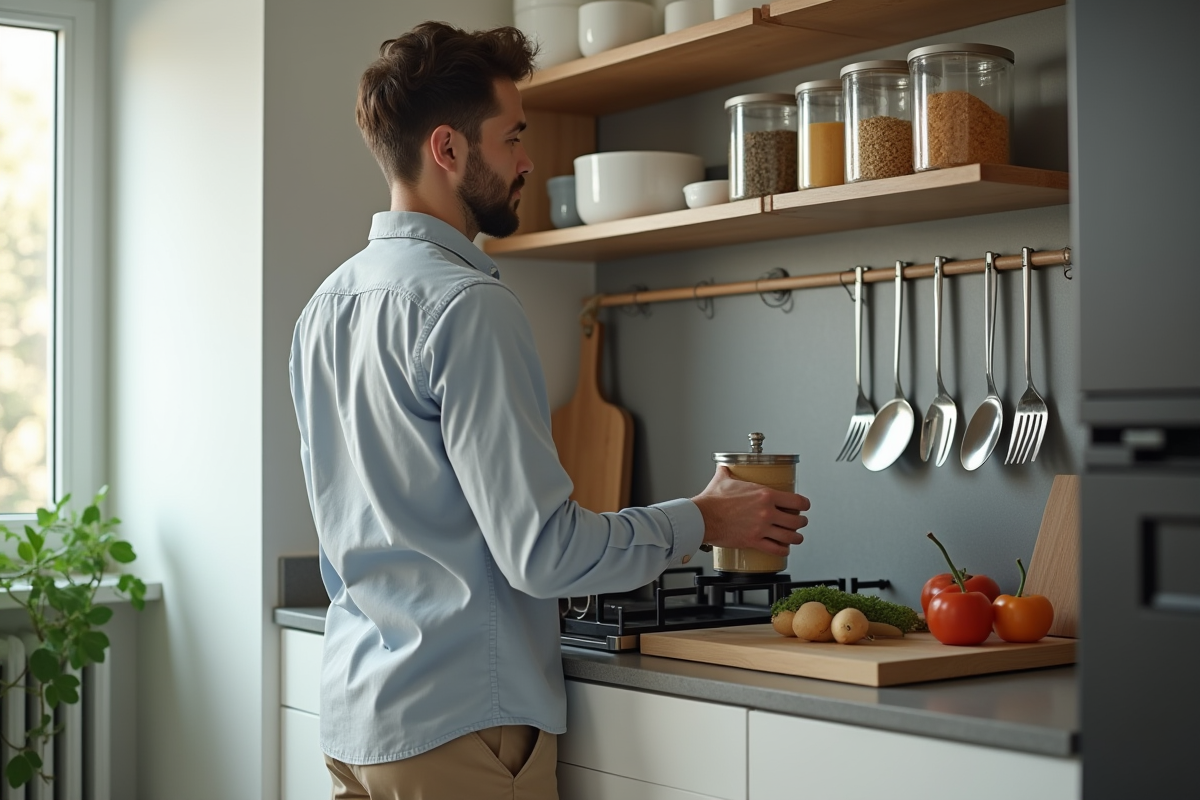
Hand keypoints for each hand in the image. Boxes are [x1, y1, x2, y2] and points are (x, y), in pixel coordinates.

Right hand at [690, 466, 809, 556]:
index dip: (804, 504)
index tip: (803, 506)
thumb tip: (724, 466)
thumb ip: (727, 471)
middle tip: (800, 522)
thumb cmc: (712, 500)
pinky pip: (776, 549)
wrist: (702, 517)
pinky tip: (784, 549)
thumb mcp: (722, 479)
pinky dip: (783, 550)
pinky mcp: (754, 541)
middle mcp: (767, 512)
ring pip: (790, 537)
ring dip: (796, 538)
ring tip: (796, 537)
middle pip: (797, 520)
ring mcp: (761, 528)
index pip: (796, 500)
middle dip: (801, 522)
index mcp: (764, 495)